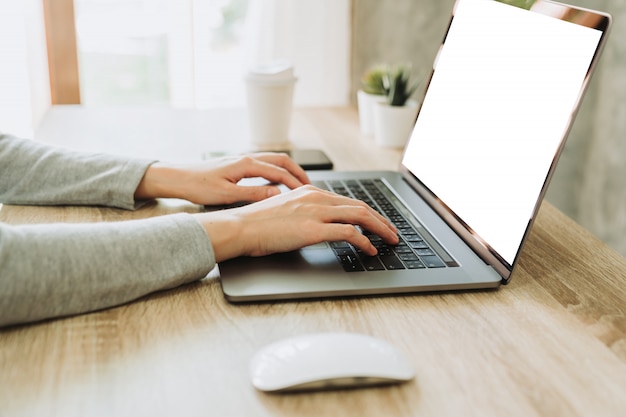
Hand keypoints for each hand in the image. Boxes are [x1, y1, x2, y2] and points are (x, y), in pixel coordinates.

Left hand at [135, 153, 309, 205]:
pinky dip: (276, 171)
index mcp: (246, 164)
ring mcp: (241, 160)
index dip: (296, 182)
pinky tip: (276, 183)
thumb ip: (254, 194)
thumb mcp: (228, 195)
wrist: (176, 177)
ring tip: (298, 183)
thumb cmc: (197, 185)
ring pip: (273, 161)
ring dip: (288, 170)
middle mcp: (246, 158)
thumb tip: (278, 196)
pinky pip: (264, 165)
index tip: (308, 192)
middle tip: (310, 185)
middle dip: (297, 172)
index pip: (279, 172)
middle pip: (281, 160)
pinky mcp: (236, 166)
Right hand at [194, 185, 398, 261]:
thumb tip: (317, 226)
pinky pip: (349, 233)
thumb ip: (303, 214)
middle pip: (359, 206)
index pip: (347, 200)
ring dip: (380, 229)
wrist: (239, 226)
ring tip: (390, 240)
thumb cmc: (255, 224)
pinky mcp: (313, 228)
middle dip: (380, 220)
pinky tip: (370, 250)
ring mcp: (315, 211)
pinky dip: (364, 241)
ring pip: (360, 216)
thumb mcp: (284, 211)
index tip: (377, 222)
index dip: (367, 212)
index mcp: (309, 191)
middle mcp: (316, 197)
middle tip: (392, 232)